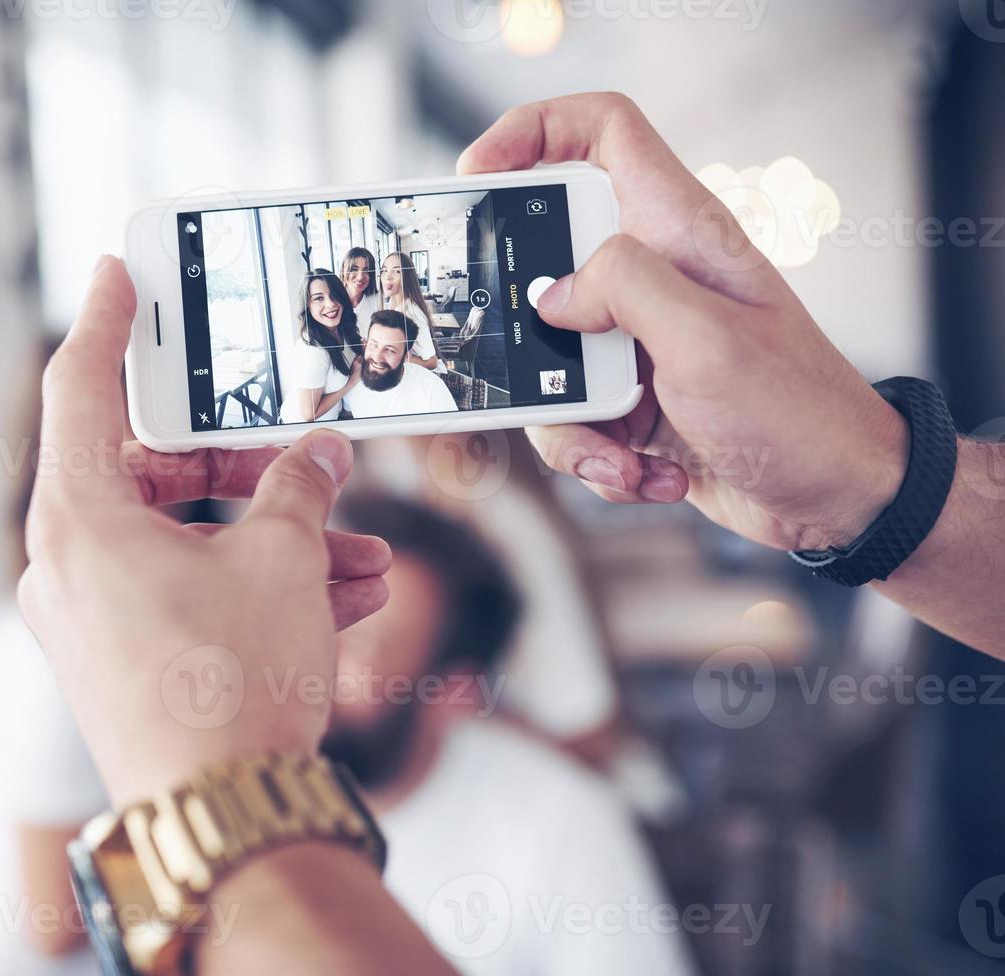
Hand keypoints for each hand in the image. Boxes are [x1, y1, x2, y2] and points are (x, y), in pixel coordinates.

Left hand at [17, 256, 390, 804]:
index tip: (118, 272)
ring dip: (279, 539)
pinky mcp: (126, 660)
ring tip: (365, 553)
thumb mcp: (282, 562)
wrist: (225, 819)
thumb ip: (299, 488)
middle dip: (253, 469)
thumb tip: (320, 456)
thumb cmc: (231, 688)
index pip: (81, 388)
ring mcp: (94, 618)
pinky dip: (257, 585)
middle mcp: (69, 565)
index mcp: (78, 520)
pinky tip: (344, 596)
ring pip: (191, 542)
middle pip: (159, 472)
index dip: (106, 321)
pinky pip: (191, 593)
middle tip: (314, 457)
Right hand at [459, 93, 906, 551]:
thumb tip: (553, 296)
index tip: (479, 174)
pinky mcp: (632, 399)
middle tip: (541, 370)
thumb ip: (624, 289)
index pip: (603, 133)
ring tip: (624, 454)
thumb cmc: (800, 413)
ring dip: (571, 425)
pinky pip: (572, 420)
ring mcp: (638, 339)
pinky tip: (649, 472)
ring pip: (547, 361)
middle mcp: (655, 276)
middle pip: (545, 266)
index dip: (532, 132)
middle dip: (529, 334)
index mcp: (679, 232)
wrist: (839, 501)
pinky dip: (598, 458)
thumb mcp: (707, 341)